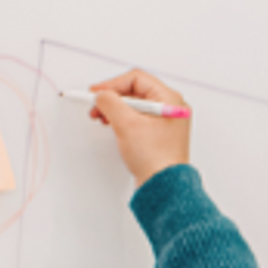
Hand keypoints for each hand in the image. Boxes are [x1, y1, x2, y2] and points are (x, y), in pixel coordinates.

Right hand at [88, 69, 192, 184]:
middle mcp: (170, 108)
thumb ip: (110, 102)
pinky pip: (138, 119)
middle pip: (135, 92)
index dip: (112, 84)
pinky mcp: (159, 136)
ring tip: (101, 117)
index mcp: (170, 99)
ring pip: (135, 106)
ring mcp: (165, 122)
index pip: (136, 79)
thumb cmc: (156, 160)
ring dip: (115, 109)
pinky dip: (123, 120)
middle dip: (112, 98)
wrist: (163, 188)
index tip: (96, 92)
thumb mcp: (126, 124)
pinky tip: (113, 126)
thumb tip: (102, 95)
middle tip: (96, 106)